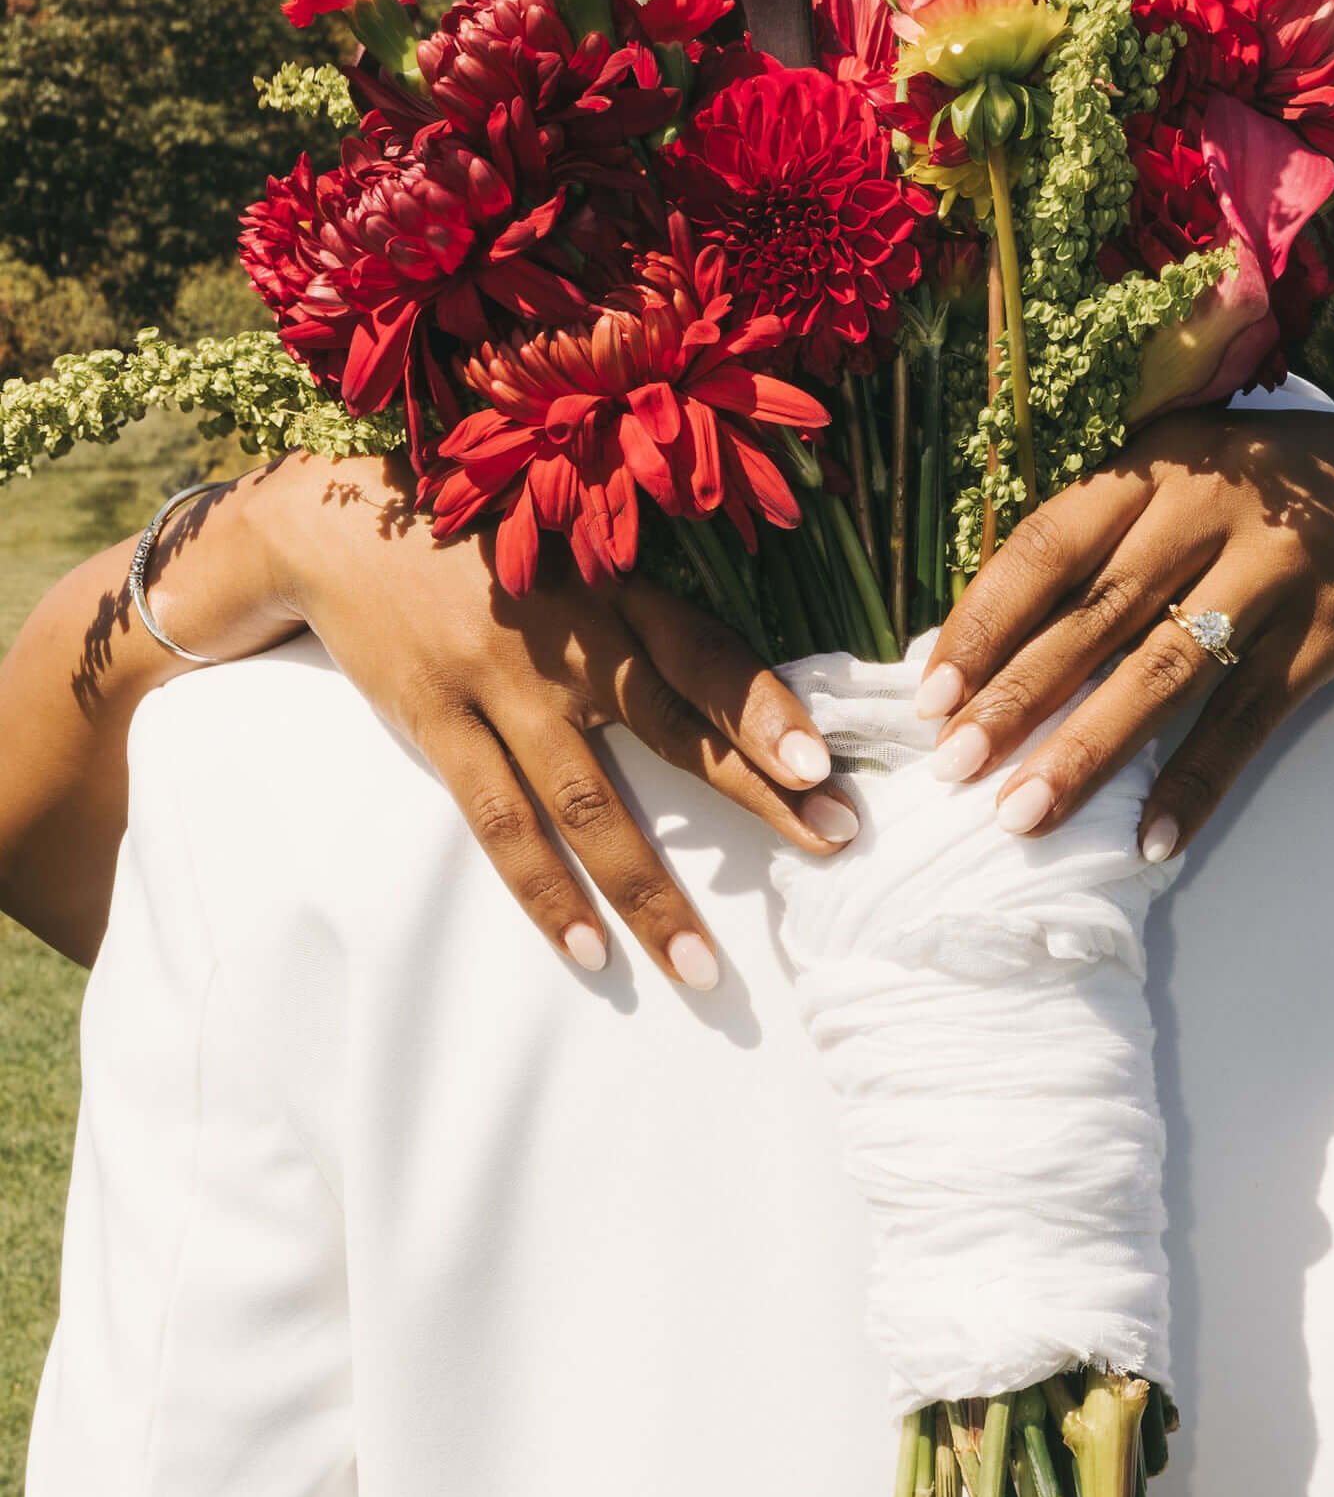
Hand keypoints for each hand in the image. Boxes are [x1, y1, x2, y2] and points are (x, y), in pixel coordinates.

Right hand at [255, 455, 858, 988]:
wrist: (338, 528)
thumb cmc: (486, 549)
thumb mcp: (573, 554)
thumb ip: (641, 620)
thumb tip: (738, 705)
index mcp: (616, 590)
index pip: (707, 653)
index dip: (766, 707)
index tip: (824, 765)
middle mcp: (570, 637)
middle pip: (675, 731)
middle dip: (759, 796)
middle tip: (833, 846)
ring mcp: (500, 683)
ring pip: (588, 805)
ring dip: (649, 892)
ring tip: (702, 969)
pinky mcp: (437, 722)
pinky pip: (501, 824)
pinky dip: (546, 893)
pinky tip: (590, 952)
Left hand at [911, 408, 1333, 863]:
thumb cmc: (1292, 494)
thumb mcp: (1199, 476)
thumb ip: (1114, 536)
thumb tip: (1000, 641)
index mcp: (1159, 463)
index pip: (1047, 544)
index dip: (983, 621)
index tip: (928, 694)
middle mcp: (1212, 504)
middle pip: (1094, 614)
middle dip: (1015, 698)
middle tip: (951, 768)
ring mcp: (1277, 567)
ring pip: (1164, 673)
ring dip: (1088, 752)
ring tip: (1024, 816)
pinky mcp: (1333, 628)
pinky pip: (1249, 720)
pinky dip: (1199, 785)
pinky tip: (1152, 840)